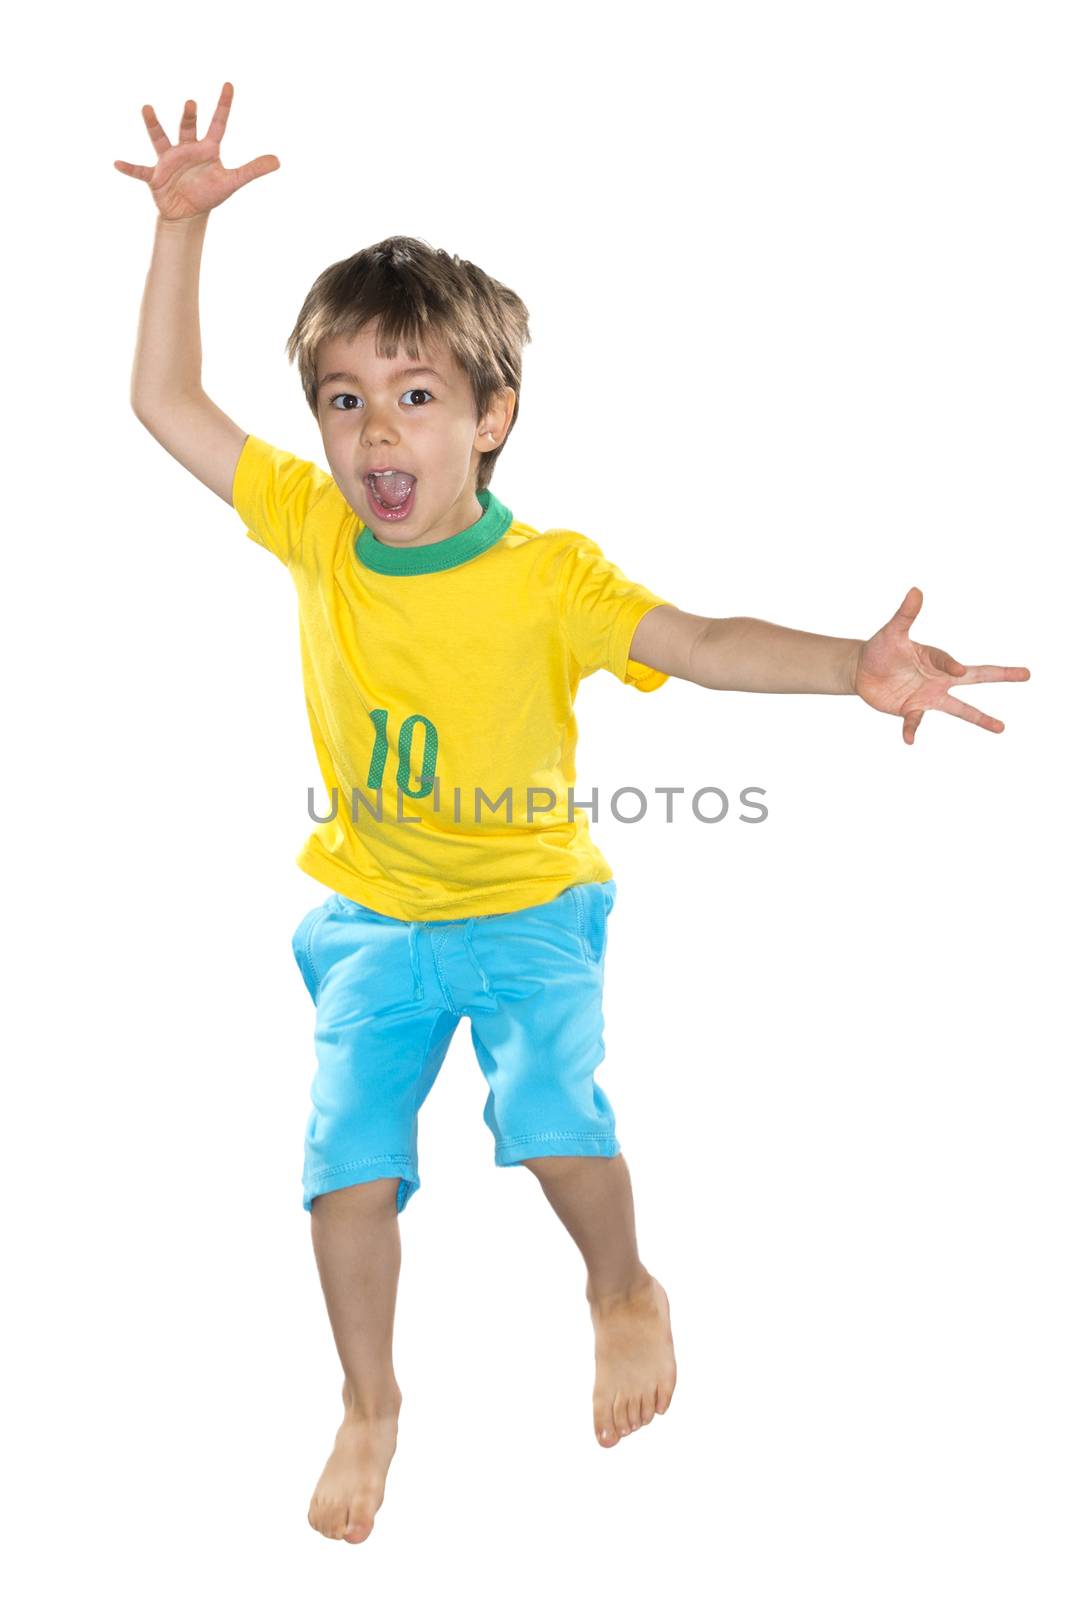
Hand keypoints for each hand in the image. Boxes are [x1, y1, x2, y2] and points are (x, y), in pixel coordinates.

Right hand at [113, 81, 279, 219]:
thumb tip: (279, 161)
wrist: (187, 213)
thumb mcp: (233, 182)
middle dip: (189, 115)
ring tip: (147, 108)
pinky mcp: (155, 176)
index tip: (229, 84)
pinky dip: (129, 168)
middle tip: (191, 103)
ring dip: (154, 124)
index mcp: (207, 148)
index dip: (224, 105)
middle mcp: (187, 148)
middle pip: (188, 126)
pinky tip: (117, 163)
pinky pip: (140, 170)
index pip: (219, 123)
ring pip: (160, 138)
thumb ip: (253, 169)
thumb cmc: (209, 194)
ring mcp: (169, 160)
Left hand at [850, 586, 1029, 743]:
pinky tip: (909, 740)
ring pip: (960, 708)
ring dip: (980, 718)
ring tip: (1001, 728)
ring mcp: (928, 696)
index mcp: (937, 659)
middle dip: (1001, 675)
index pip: (952, 664)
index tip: (958, 672)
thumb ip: (905, 615)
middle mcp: (939, 678)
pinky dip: (912, 730)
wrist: (862, 671)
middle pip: (976, 678)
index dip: (953, 667)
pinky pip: (915, 721)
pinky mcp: (912, 709)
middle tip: (1027, 674)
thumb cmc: (881, 648)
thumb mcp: (892, 632)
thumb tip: (915, 591)